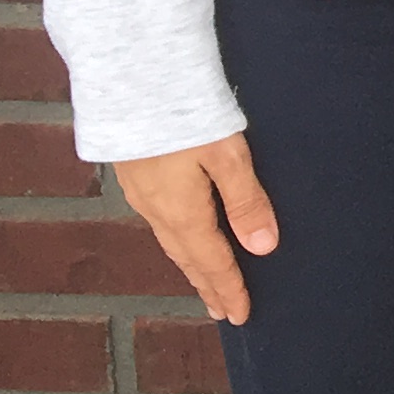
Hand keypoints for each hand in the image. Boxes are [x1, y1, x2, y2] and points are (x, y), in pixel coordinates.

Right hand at [113, 130, 278, 324]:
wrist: (130, 79)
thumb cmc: (184, 114)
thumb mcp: (226, 154)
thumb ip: (246, 200)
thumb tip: (263, 248)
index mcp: (182, 212)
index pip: (212, 261)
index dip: (228, 288)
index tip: (241, 315)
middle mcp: (157, 210)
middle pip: (188, 257)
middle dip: (207, 284)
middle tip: (222, 310)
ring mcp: (141, 193)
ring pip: (171, 240)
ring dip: (191, 265)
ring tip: (205, 283)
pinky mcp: (134, 174)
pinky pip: (159, 222)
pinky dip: (177, 241)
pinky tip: (180, 236)